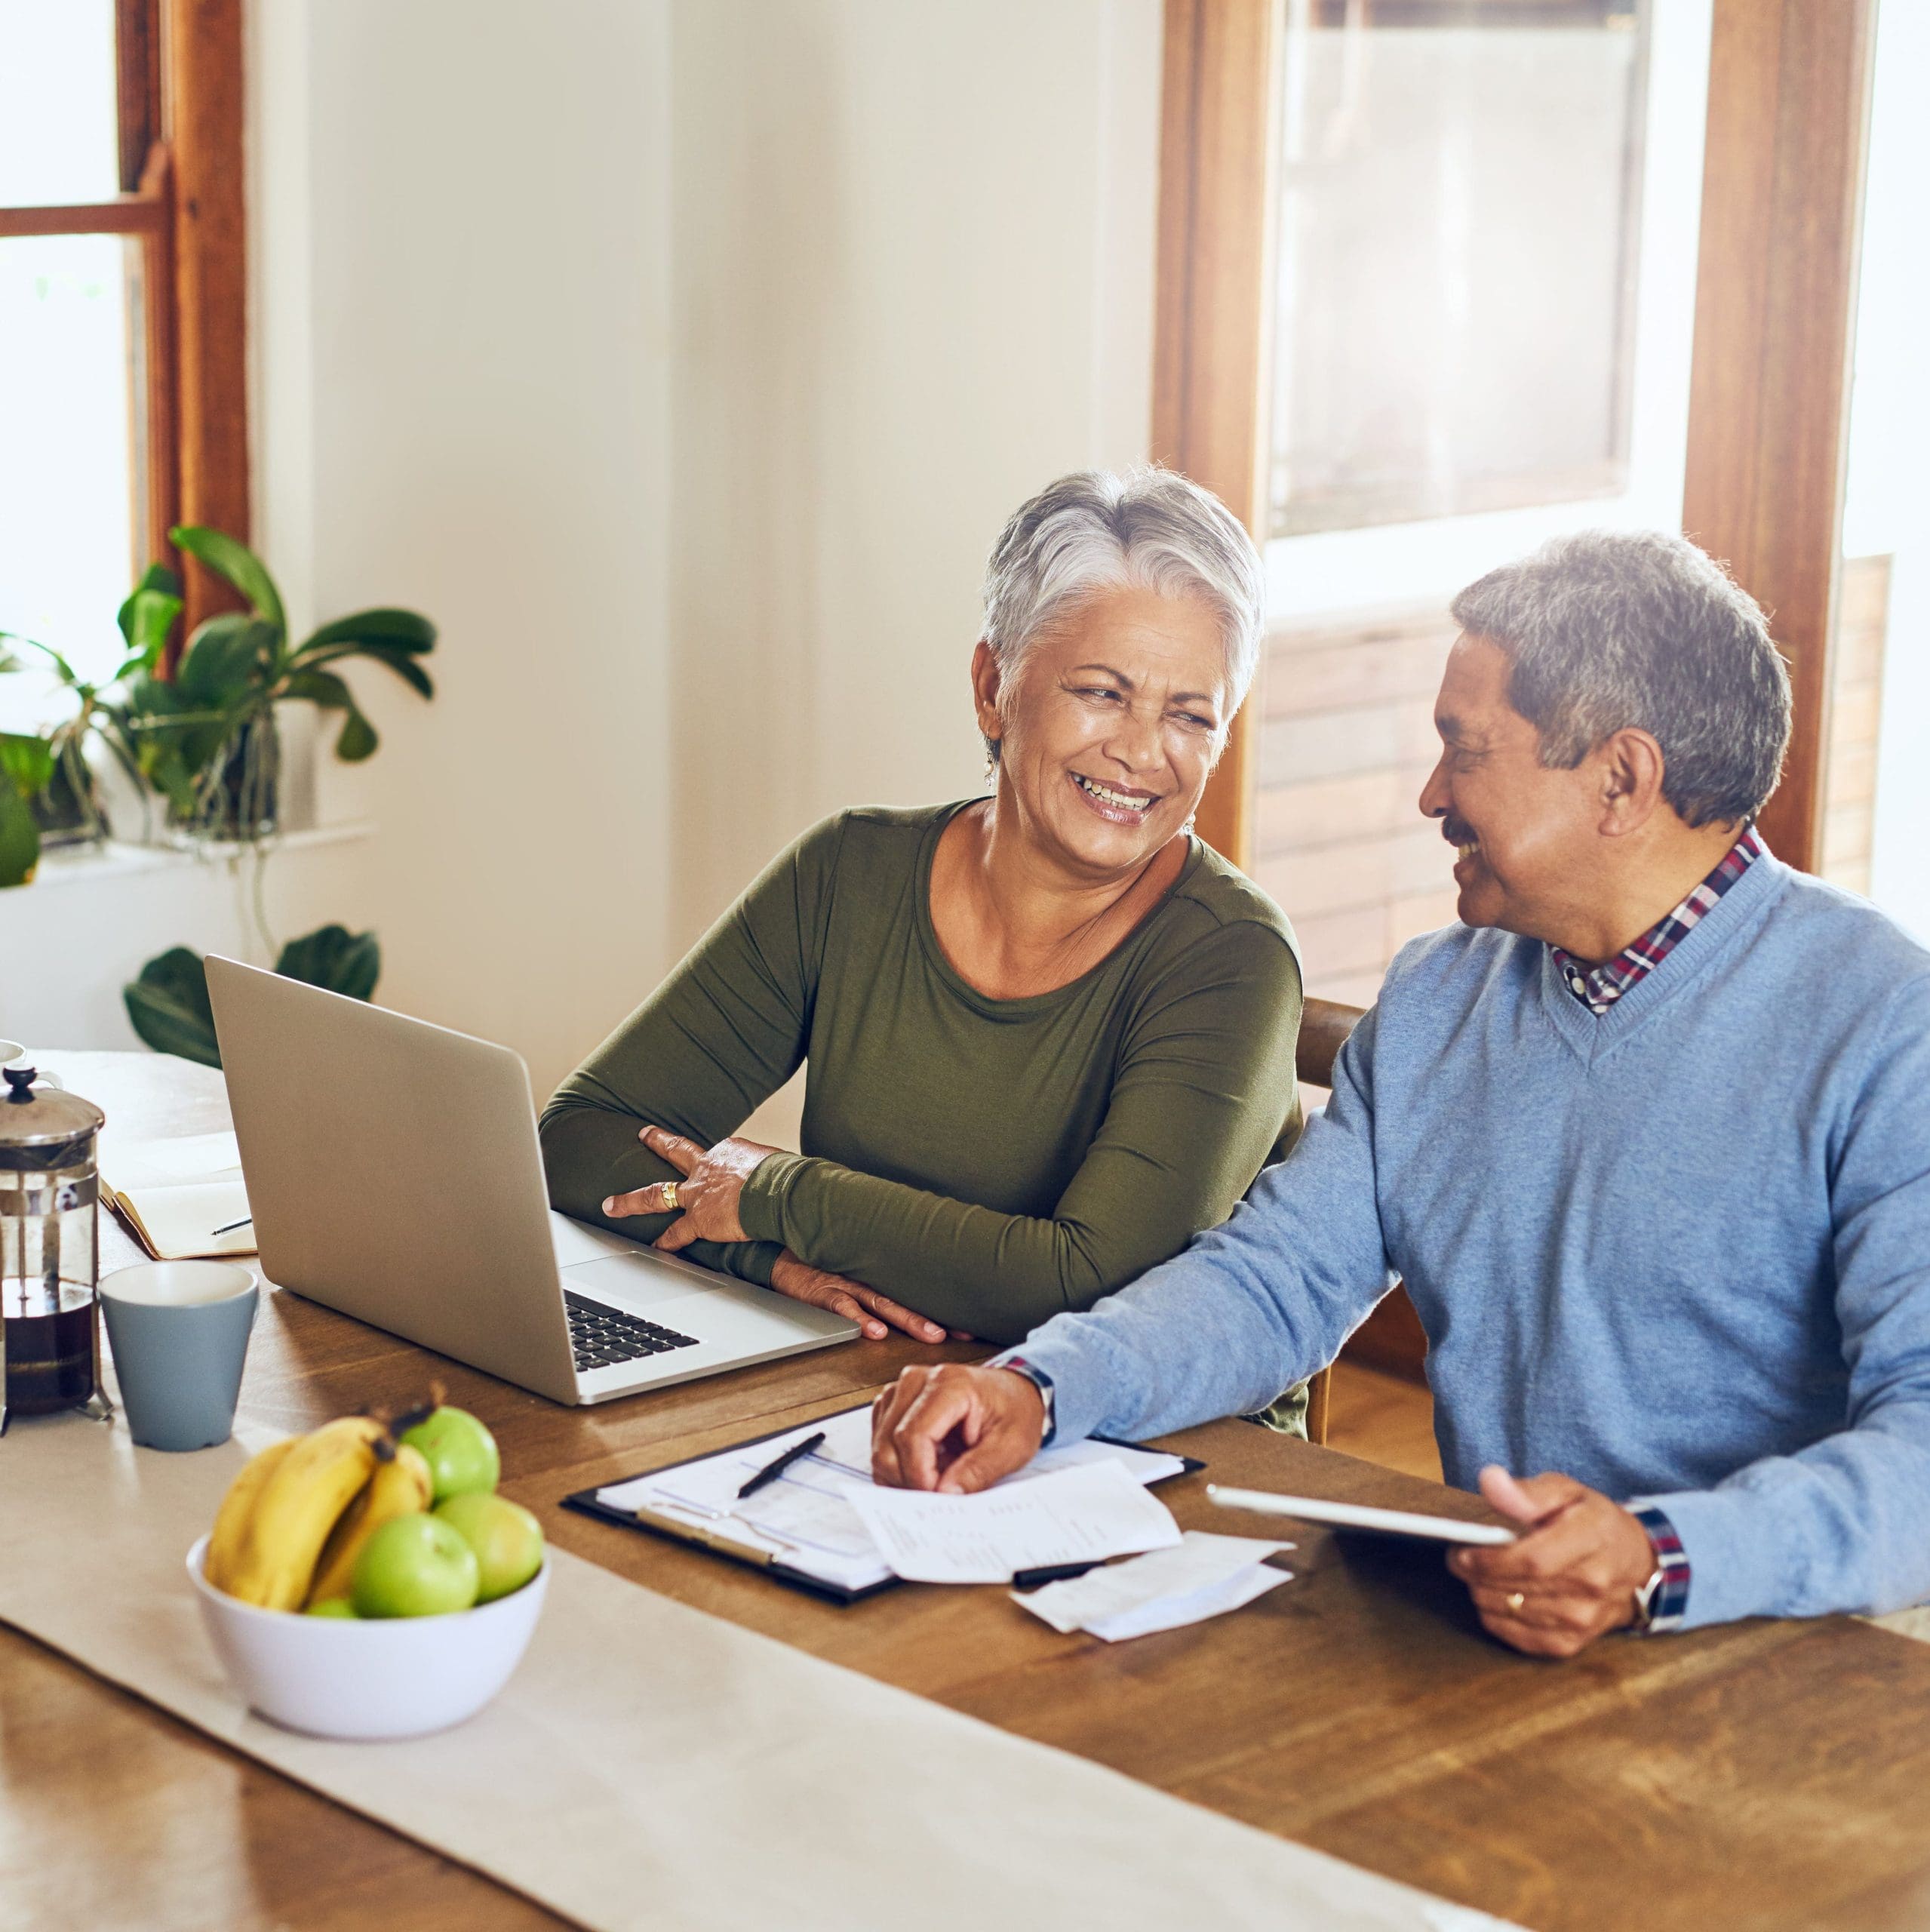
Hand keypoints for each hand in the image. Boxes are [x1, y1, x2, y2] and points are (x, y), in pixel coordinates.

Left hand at [601, 1126, 772, 1247]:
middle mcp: (707, 1167)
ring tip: (611, 1205)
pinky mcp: (698, 1219)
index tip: (726, 1169)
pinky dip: (665, 1242)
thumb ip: (769, 1169)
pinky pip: (676, 1233)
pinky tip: (654, 1248)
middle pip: (676, 1152)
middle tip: (644, 1135)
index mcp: (728, 1151)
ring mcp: (697, 1193)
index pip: (716, 1155)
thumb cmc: (785, 1176)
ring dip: (631, 1201)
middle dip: (657, 1142)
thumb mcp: (776, 1162)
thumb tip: (784, 1178)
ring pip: (657, 1194)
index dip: (719, 1163)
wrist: (778, 1190)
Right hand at [769, 1250, 948, 1343]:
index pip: (918, 1294)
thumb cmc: (823, 1266)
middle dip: (937, 1316)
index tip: (972, 1325)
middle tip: (962, 1332)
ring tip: (931, 1334)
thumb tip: (913, 1300)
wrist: (783, 1253)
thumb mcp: (856, 1271)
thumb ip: (881, 1285)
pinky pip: (845, 1307)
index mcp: (880, 1277)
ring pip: (884, 1303)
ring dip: (908, 1320)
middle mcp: (869, 1279)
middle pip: (909, 1299)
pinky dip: (860, 1320)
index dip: (945, 1309)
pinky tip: (874, 1333)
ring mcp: (849, 1285)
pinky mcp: (825, 1292)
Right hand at [870, 1363, 1044, 1492]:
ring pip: (880, 1447)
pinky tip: (929, 1463)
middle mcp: (917, 1381)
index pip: (912, 1436)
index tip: (938, 1496)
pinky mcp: (894, 1403)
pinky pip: (881, 1444)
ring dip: (904, 1473)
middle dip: (910, 1480)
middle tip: (941, 1492)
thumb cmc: (1015, 1411)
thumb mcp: (1011, 1446)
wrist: (1014, 1392)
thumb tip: (945, 1494)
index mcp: (949, 1384)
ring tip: (941, 1472)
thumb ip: (978, 1471)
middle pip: (888, 1445)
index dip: (919, 1475)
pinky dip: (900, 1464)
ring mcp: (901, 1390)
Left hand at [1448, 1466, 1658, 1657]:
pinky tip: (1496, 1596)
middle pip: (1516, 1589)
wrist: (1634, 1566)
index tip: (1462, 1550)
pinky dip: (1496, 1617)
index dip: (1490, 1559)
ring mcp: (1582, 1621)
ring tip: (1479, 1573)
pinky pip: (1518, 1638)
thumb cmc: (1593, 1522)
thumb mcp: (1567, 1491)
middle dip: (1476, 1574)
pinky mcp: (1570, 1643)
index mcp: (1591, 1541)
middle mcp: (1591, 1587)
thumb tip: (1490, 1481)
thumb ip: (1528, 1491)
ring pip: (1510, 1613)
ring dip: (1482, 1593)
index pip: (1532, 1560)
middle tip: (1460, 1558)